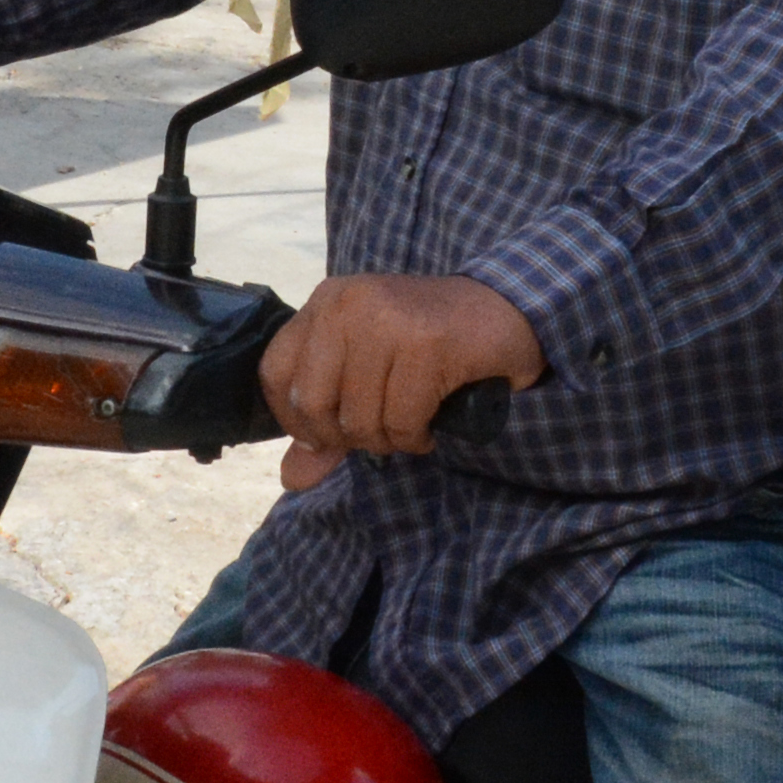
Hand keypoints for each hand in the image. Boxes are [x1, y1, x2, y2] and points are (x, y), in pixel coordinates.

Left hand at [260, 273, 539, 468]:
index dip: (295, 420)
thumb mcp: (368, 374)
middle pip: (312, 403)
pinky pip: (403, 420)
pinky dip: (416, 437)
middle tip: (379, 434)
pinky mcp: (428, 342)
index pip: (275, 374)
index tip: (328, 436)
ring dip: (388, 441)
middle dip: (346, 437)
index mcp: (326, 303)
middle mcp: (348, 304)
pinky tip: (431, 426)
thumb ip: (327, 425)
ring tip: (411, 427)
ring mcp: (388, 319)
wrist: (507, 311)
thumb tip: (291, 479)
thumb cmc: (430, 345)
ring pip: (360, 418)